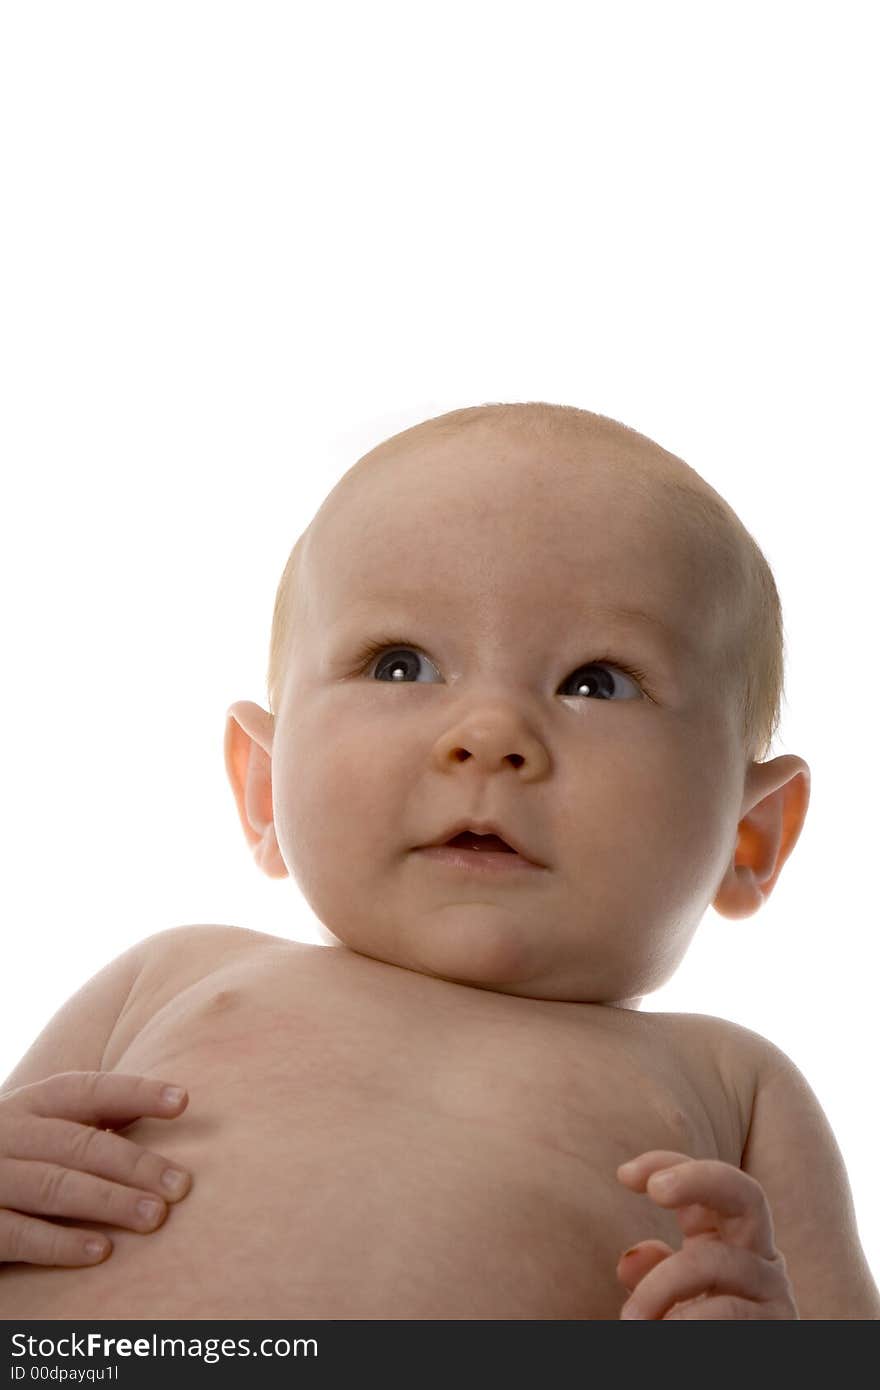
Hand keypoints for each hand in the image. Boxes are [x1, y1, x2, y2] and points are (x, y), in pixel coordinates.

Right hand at [0, 1071, 191, 1266]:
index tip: (182, 1100)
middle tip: (180, 1186)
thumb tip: (173, 1104)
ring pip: (53, 1186)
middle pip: (78, 1143)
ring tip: (153, 1217)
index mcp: (31, 1104)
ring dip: (108, 1203)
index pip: (88, 1089)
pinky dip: (60, 1244)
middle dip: (134, 1164)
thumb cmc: (13, 1157)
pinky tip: (100, 1252)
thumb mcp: (43, 1127)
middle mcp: (7, 1133)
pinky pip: (17, 1234)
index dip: (135, 1091)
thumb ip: (94, 1119)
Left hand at [615, 1149, 798, 1318]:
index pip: (705, 1183)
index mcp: (728, 1237)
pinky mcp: (779, 1325)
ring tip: (629, 1320)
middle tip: (655, 1189)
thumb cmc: (695, 1331)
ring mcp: (773, 1289)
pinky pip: (727, 1311)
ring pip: (714, 1261)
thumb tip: (630, 1259)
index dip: (669, 1163)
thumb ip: (657, 1271)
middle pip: (746, 1192)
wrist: (729, 1376)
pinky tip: (663, 1330)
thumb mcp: (673, 1297)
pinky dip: (685, 1321)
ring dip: (662, 1287)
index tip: (624, 1175)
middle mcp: (757, 1254)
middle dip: (699, 1179)